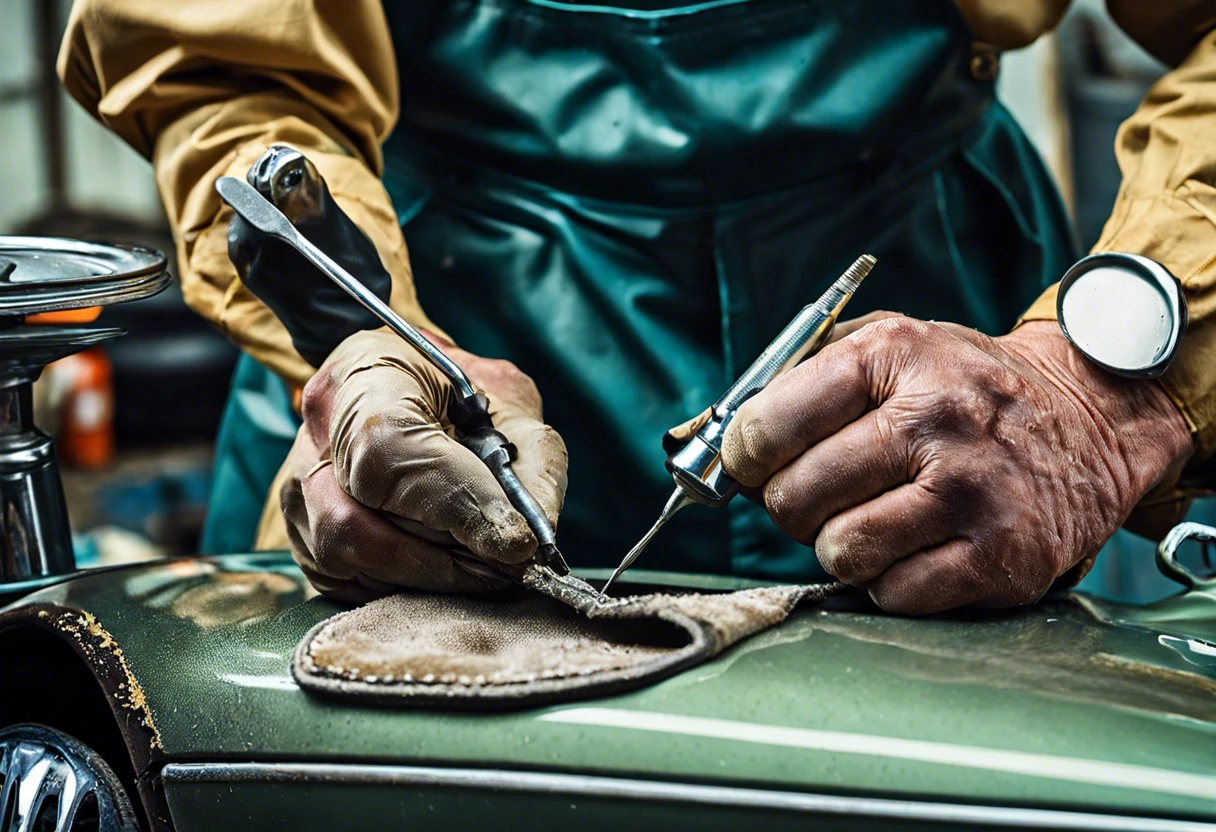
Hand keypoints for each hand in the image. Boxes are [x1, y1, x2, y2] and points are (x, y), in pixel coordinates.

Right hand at [281, 329, 566, 601]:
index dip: (453, 505)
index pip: (387, 451)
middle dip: (444, 561)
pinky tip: (443, 573)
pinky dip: (400, 588)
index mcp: (366, 374)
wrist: (405, 384)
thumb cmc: (459, 390)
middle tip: (506, 568)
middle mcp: (314, 433)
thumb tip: (534, 537)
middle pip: (356, 522)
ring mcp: (296, 487)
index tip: (513, 541)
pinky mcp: (301, 533)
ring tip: (481, 572)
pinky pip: (341, 582)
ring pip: (345, 559)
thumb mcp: (509, 400)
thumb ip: (531, 459)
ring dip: (425, 579)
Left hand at [721, 316, 1192, 614]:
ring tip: (872, 516)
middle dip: (791, 503)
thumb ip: (797, 380)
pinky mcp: (999, 559)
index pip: (771, 421)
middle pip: (795, 497)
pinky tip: (915, 544)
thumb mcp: (889, 348)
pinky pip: (890, 594)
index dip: (744, 454)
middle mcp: (935, 421)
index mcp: (895, 357)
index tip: (752, 463)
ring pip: (838, 551)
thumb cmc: (963, 388)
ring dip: (839, 544)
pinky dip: (888, 580)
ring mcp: (971, 494)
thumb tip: (707, 438)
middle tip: (818, 493)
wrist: (1088, 421)